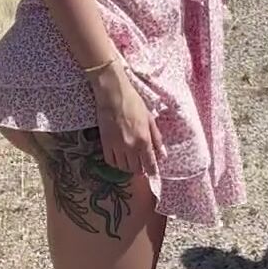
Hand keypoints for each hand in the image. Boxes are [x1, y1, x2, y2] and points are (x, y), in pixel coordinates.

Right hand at [90, 61, 165, 178]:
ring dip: (128, 166)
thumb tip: (162, 154)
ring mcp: (117, 146)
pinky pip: (110, 161)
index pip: (149, 164)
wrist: (113, 95)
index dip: (152, 171)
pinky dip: (115, 162)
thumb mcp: (150, 119)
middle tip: (141, 165)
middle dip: (140, 169)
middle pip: (136, 169)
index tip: (152, 173)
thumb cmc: (134, 103)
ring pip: (123, 167)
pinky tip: (119, 157)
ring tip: (130, 161)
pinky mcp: (105, 143)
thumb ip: (156, 139)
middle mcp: (131, 146)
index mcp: (144, 140)